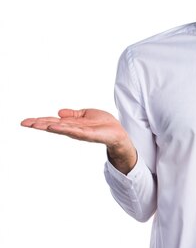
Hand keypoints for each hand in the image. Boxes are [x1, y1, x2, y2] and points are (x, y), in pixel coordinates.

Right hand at [21, 108, 136, 173]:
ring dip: (47, 126)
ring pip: (59, 128)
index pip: (52, 121)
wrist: (118, 133)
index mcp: (71, 124)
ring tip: (34, 124)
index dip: (40, 121)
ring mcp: (79, 132)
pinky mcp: (87, 134)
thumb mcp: (86, 114)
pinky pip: (73, 130)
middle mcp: (72, 129)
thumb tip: (59, 112)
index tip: (26, 122)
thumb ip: (73, 114)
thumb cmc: (104, 124)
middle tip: (24, 123)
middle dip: (38, 124)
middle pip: (52, 125)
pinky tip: (53, 127)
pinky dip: (62, 128)